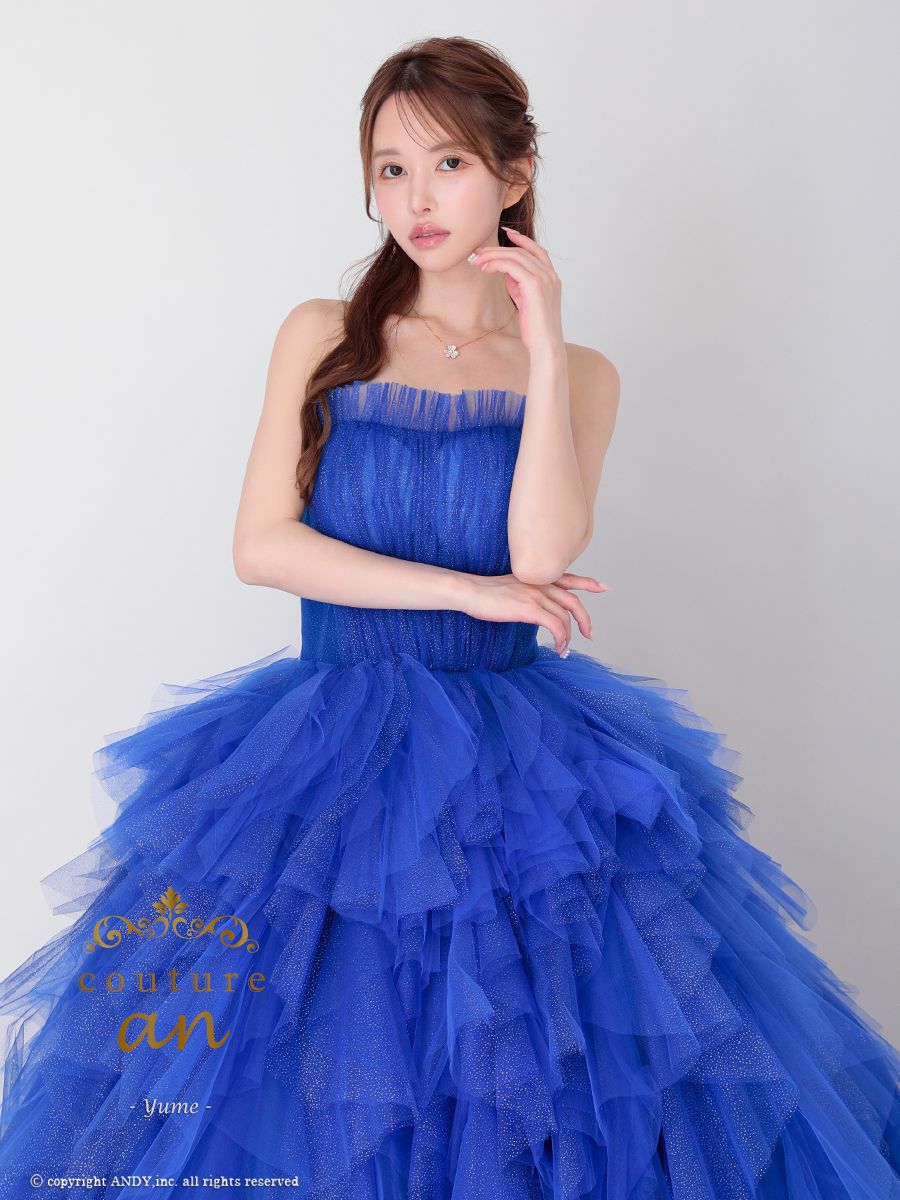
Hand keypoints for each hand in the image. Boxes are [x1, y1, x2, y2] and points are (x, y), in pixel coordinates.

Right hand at [454, 571, 607, 655]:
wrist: (470, 591)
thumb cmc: (486, 593)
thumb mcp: (512, 588)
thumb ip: (529, 594)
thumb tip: (537, 611)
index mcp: (538, 578)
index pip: (569, 578)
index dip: (588, 583)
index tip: (603, 588)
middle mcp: (541, 584)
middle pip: (573, 602)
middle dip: (585, 619)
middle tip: (589, 634)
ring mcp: (536, 595)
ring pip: (565, 617)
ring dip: (568, 636)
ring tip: (564, 649)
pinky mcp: (530, 608)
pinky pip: (555, 626)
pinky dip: (561, 639)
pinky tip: (557, 648)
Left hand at [469, 227, 562, 356]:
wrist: (545, 345)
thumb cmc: (535, 328)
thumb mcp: (526, 301)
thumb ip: (518, 284)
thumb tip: (505, 271)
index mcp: (552, 278)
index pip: (537, 251)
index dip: (522, 240)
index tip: (506, 233)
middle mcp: (550, 275)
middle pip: (522, 251)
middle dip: (498, 249)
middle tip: (479, 252)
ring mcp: (544, 278)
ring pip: (515, 256)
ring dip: (493, 255)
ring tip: (477, 260)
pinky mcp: (534, 285)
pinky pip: (511, 265)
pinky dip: (496, 263)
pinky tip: (485, 268)